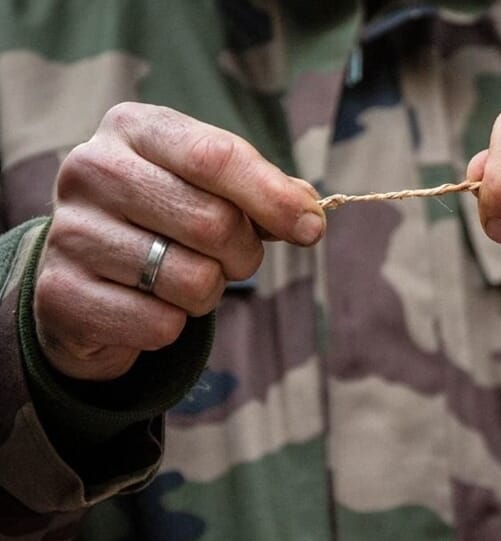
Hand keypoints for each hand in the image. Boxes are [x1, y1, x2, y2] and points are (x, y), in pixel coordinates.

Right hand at [35, 102, 324, 380]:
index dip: (274, 198)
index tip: (312, 228)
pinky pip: (160, 325)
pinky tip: (146, 305)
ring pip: (191, 281)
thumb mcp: (212, 188)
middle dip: (243, 254)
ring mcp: (70, 232)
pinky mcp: (61, 293)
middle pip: (213, 223)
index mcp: (134, 129)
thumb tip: (310, 213)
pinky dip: (171, 325)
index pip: (217, 157)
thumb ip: (265, 194)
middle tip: (233, 259)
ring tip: (182, 278)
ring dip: (207, 292)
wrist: (87, 273)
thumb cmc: (165, 219)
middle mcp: (92, 169)